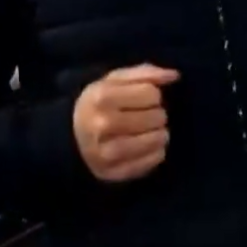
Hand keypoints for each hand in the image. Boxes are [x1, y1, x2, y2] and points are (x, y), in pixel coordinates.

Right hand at [72, 64, 177, 182]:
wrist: (71, 138)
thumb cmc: (100, 104)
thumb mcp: (115, 80)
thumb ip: (145, 73)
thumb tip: (174, 75)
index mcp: (101, 98)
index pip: (151, 94)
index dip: (152, 95)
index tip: (141, 100)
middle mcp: (102, 125)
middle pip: (158, 117)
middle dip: (156, 114)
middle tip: (144, 118)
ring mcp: (107, 152)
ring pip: (159, 139)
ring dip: (159, 134)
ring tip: (147, 132)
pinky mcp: (115, 173)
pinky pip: (155, 159)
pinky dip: (157, 152)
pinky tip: (146, 147)